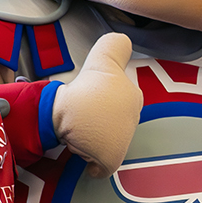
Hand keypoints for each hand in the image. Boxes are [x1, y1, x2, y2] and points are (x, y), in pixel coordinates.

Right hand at [51, 33, 143, 178]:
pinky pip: (101, 165)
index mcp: (134, 97)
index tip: (88, 102)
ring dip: (90, 138)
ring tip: (77, 130)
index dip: (100, 101)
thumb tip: (125, 37)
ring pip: (105, 141)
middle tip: (80, 116)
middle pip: (113, 123)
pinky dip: (91, 163)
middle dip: (98, 121)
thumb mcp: (102, 62)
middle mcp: (134, 120)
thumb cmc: (83, 90)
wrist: (67, 113)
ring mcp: (123, 141)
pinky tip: (82, 152)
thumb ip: (115, 46)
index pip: (119, 101)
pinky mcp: (111, 159)